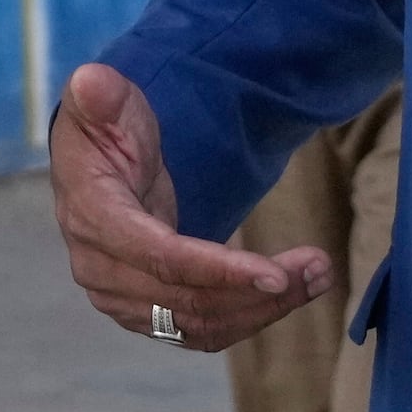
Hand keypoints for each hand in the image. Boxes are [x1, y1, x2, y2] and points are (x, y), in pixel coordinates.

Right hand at [48, 61, 329, 351]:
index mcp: (93, 218)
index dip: (217, 269)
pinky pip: (201, 331)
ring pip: (200, 323)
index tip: (276, 273)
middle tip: (319, 266)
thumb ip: (100, 94)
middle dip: (258, 290)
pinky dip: (248, 317)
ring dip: (263, 308)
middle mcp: (100, 270)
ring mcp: (120, 299)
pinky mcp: (145, 314)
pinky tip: (290, 294)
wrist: (96, 169)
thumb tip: (92, 81)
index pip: (159, 256)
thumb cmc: (107, 128)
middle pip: (188, 299)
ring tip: (317, 276)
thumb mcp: (104, 102)